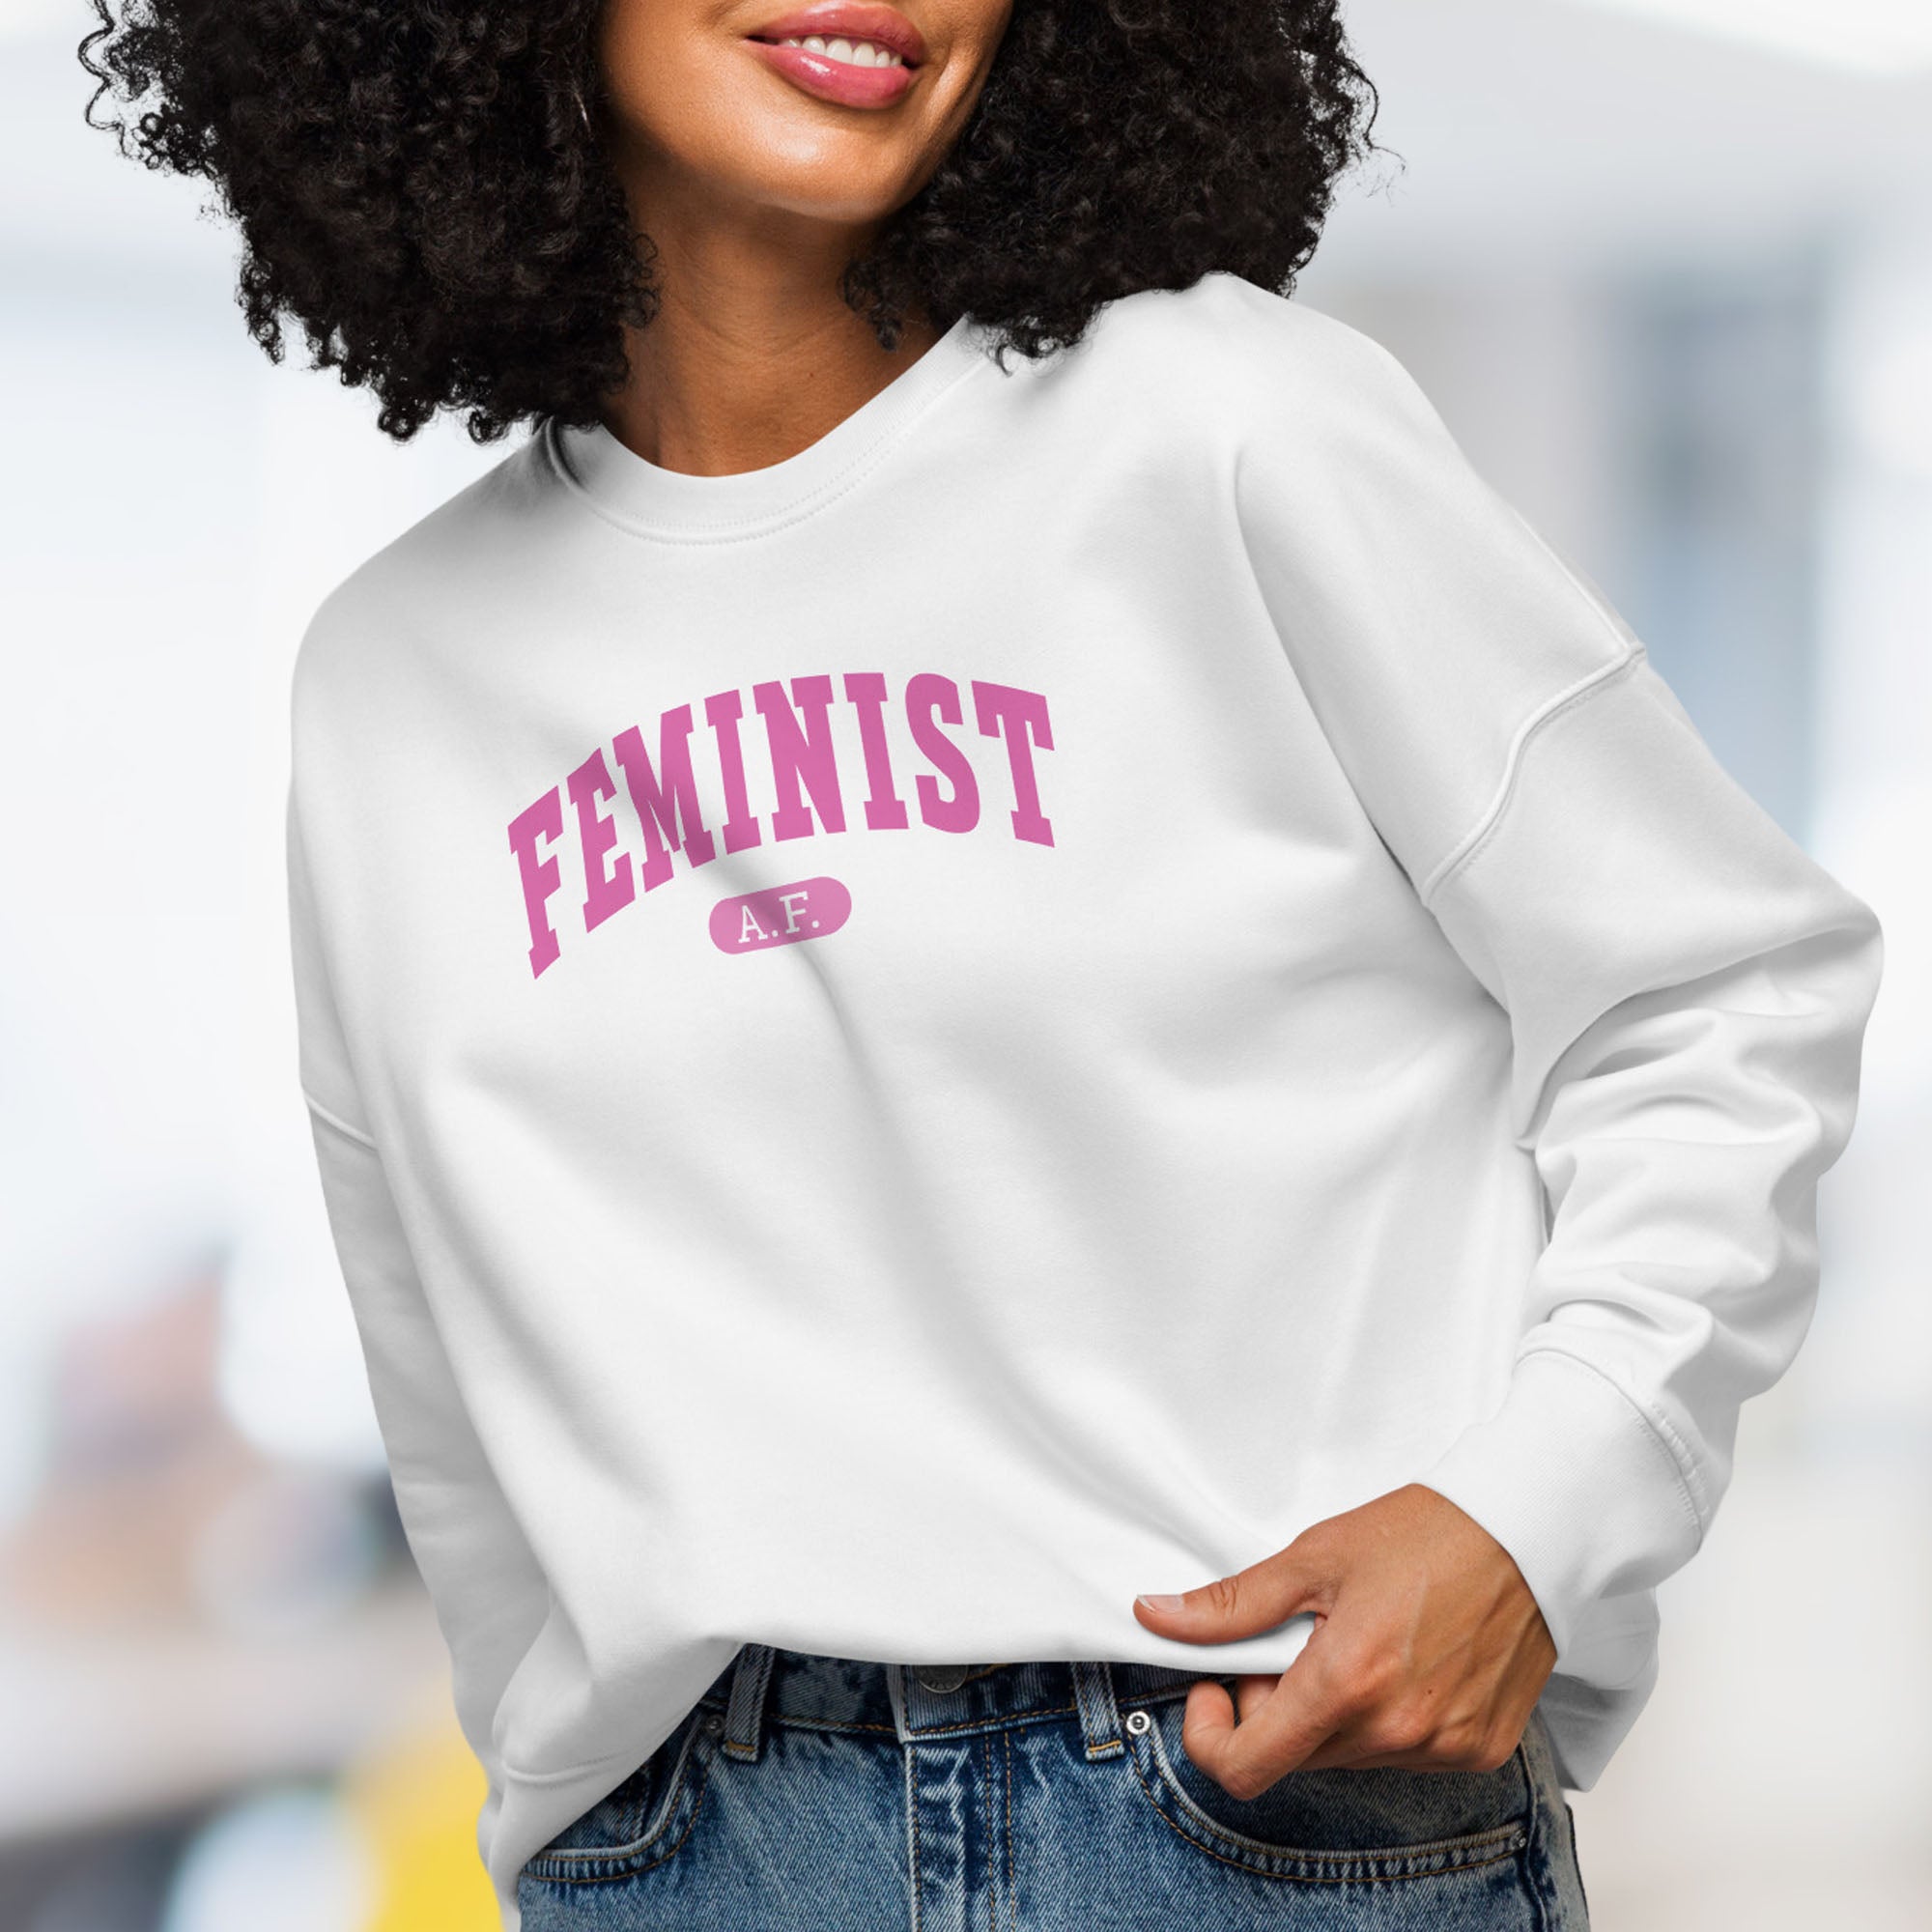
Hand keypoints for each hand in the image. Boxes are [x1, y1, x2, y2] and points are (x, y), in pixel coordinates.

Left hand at [1131, 1484, 1556, 1799]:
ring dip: (1331, 1713)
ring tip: (1356, 1640)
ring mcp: (1443, 1748)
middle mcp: (1397, 1732)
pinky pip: (1404, 1754)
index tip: (1216, 1687)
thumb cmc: (1427, 1533)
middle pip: (1295, 1756)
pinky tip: (1404, 1659)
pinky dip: (1386, 1718)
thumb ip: (1231, 1604)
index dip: (1213, 1736)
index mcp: (1346, 1684)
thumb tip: (1155, 1616)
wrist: (1530, 1530)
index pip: (1247, 1767)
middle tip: (1294, 1640)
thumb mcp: (1313, 1556)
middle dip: (1274, 1707)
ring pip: (1348, 1756)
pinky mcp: (1481, 1750)